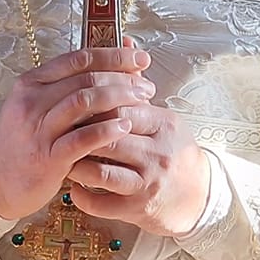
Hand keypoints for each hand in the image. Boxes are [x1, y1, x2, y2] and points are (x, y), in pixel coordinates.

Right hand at [0, 45, 153, 220]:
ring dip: (119, 98)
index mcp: (31, 83)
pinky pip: (82, 138)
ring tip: (142, 102)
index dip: (113, 55)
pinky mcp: (48, 158)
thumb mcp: (37, 107)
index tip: (140, 57)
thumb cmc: (24, 142)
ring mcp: (38, 130)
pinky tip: (125, 126)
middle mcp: (32, 101)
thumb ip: (69, 87)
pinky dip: (107, 129)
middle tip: (146, 86)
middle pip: (85, 78)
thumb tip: (110, 63)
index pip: (78, 58)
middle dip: (123, 78)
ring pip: (84, 102)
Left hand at [67, 100, 211, 237]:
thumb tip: (119, 49)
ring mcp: (148, 184)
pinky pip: (100, 204)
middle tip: (59, 132)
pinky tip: (74, 187)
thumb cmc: (173, 152)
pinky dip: (81, 196)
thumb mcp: (163, 120)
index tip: (73, 108)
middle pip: (108, 139)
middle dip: (79, 135)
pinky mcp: (138, 209)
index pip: (121, 109)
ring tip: (65, 159)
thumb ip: (137, 92)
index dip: (92, 108)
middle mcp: (157, 154)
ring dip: (76, 166)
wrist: (200, 196)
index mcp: (164, 126)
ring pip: (101, 173)